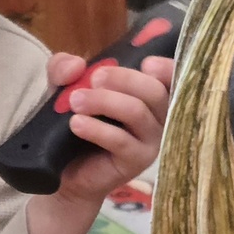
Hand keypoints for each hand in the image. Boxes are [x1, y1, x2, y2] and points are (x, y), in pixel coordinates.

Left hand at [47, 51, 173, 204]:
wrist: (65, 170)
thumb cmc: (75, 123)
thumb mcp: (63, 89)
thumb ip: (64, 69)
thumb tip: (76, 64)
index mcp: (148, 94)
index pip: (170, 77)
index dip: (166, 68)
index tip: (146, 62)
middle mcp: (158, 115)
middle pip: (155, 91)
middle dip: (125, 79)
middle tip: (94, 78)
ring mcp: (151, 140)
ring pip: (137, 112)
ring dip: (104, 101)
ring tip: (75, 101)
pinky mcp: (138, 161)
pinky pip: (121, 140)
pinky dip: (97, 129)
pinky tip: (76, 124)